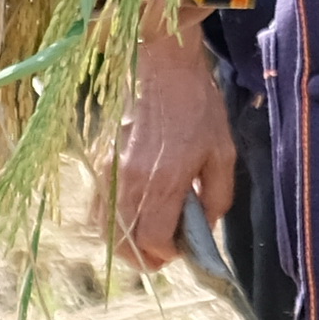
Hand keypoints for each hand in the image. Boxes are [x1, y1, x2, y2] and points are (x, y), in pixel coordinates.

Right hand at [109, 24, 236, 271]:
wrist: (159, 61)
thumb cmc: (196, 104)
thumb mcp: (223, 151)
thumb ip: (218, 197)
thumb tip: (204, 226)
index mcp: (165, 181)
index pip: (154, 239)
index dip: (167, 254)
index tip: (180, 248)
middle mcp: (131, 181)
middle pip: (123, 241)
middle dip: (142, 258)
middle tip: (161, 255)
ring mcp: (109, 170)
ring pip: (104, 228)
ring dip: (123, 242)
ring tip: (143, 239)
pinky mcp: (98, 159)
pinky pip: (95, 205)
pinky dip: (109, 221)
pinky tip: (129, 215)